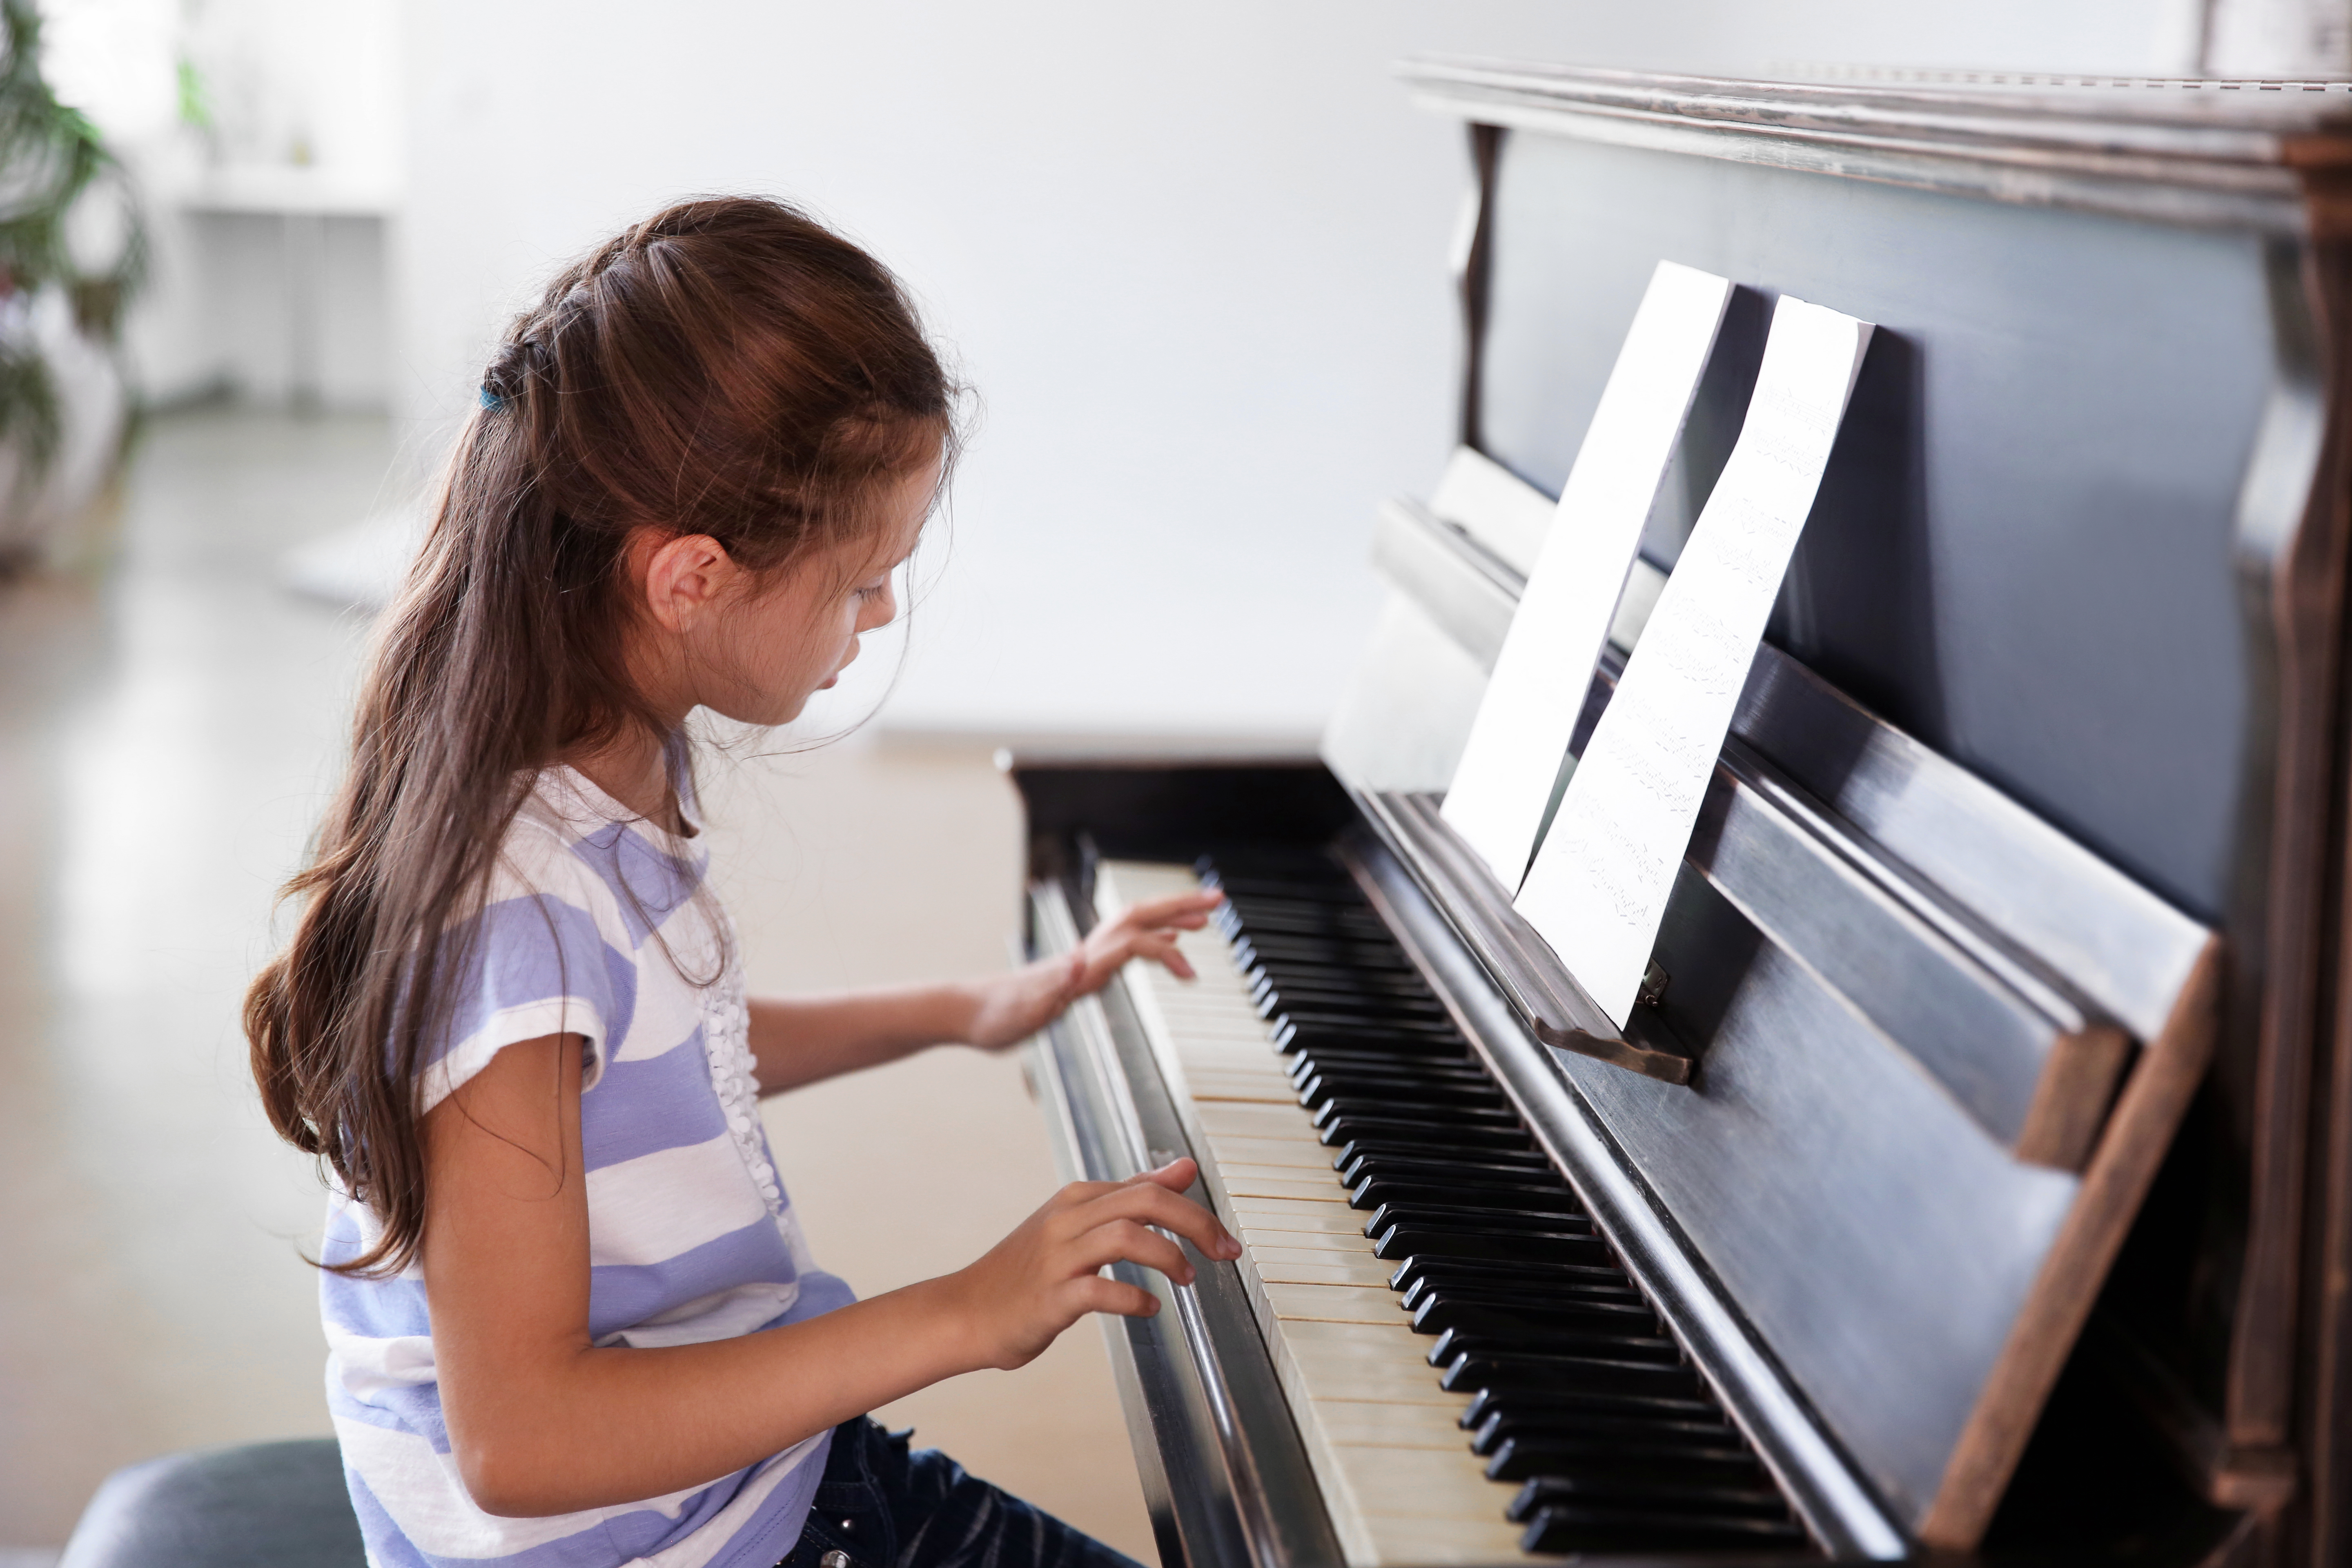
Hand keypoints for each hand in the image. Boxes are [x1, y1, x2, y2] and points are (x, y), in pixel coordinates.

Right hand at [944, 1159, 1241, 1369]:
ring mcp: (1057, 1258)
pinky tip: (1149, 1309)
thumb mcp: (1079, 1222)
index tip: (1225, 1240)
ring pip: (1125, 1237)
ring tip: (1186, 1278)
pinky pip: (1099, 1291)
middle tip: (1224, 1253)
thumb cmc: (1028, 1271)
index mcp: (1078, 1199)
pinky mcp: (1049, 1298)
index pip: (1149, 1189)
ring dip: (1168, 1256)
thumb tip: (1184, 1168)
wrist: (966, 1311)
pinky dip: (1133, 1299)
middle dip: (1195, 1224)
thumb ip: (1132, 1194)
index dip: (1196, 1211)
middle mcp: (1068, 1220)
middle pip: (1145, 1203)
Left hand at [963, 889, 1223, 1049]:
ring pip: (1139, 925)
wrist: (970, 1013)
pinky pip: (1132, 943)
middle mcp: (1088, 954)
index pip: (1134, 943)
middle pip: (1143, 917)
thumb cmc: (997, 1016)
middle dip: (1182, 905)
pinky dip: (1159, 937)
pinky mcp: (1083, 968)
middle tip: (1220, 899)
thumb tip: (1078, 964)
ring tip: (1206, 916)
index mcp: (1081, 964)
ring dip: (1174, 916)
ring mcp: (1087, 958)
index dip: (1166, 951)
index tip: (1192, 972)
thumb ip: (1052, 986)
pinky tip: (1172, 944)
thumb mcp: (1025, 1008)